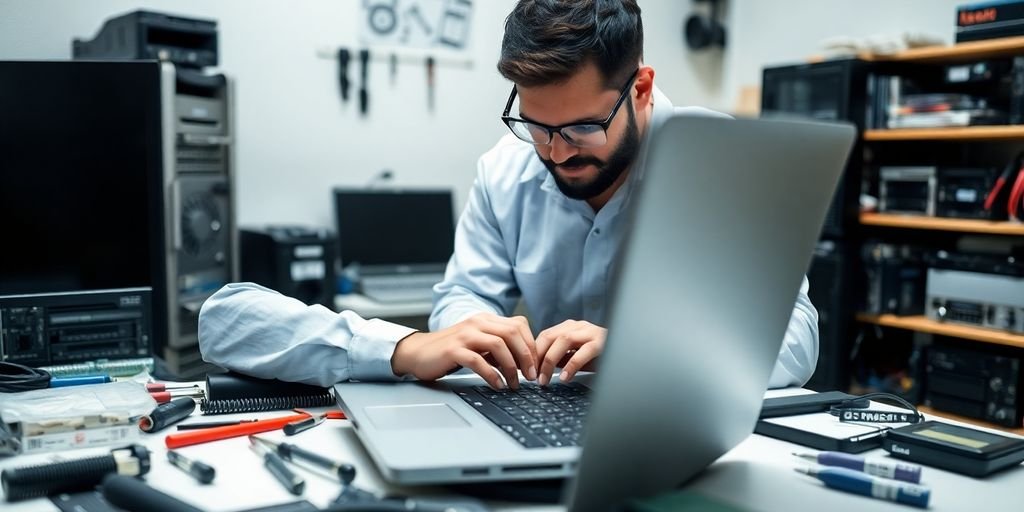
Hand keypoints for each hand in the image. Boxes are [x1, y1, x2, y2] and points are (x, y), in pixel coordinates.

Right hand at [390, 313, 537, 389]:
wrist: (418, 352)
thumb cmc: (451, 351)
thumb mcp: (478, 344)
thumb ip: (498, 347)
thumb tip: (525, 361)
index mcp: (486, 319)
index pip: (519, 325)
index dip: (531, 345)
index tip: (536, 364)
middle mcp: (477, 323)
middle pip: (512, 333)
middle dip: (526, 356)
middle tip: (530, 376)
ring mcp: (465, 335)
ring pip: (498, 345)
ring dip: (511, 367)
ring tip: (515, 384)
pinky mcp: (453, 350)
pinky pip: (478, 360)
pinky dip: (492, 374)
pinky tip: (497, 385)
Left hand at [535, 320, 605, 384]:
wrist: (627, 353)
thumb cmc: (603, 356)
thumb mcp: (577, 358)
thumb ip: (562, 358)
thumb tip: (542, 368)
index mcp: (571, 328)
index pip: (545, 336)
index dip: (534, 354)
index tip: (529, 371)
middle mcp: (579, 326)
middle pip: (550, 336)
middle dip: (538, 357)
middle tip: (534, 377)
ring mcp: (591, 332)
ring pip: (564, 340)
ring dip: (550, 361)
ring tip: (545, 379)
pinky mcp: (603, 342)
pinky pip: (584, 351)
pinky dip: (572, 365)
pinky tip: (565, 377)